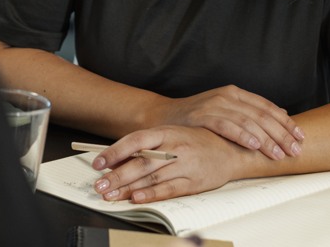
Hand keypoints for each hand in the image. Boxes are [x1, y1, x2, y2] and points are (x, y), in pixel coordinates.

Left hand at [88, 126, 260, 202]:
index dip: (115, 151)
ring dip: (128, 188)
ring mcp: (185, 164)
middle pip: (141, 162)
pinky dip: (152, 194)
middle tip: (99, 185)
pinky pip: (169, 189)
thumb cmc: (197, 141)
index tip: (98, 162)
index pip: (135, 140)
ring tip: (110, 195)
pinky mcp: (194, 182)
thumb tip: (116, 159)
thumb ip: (146, 146)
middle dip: (117, 175)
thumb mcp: (171, 135)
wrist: (231, 150)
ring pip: (152, 177)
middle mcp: (175, 147)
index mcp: (167, 132)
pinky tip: (137, 198)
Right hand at [146, 85, 303, 160]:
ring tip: (279, 154)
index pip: (267, 107)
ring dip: (266, 139)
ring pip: (248, 122)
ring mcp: (214, 104)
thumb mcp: (225, 110)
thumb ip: (250, 112)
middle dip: (281, 134)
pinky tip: (254, 146)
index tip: (301, 137)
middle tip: (295, 150)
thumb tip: (283, 114)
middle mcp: (227, 96)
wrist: (162, 116)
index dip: (286, 123)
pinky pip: (226, 126)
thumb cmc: (196, 118)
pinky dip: (242, 135)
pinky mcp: (202, 116)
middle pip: (262, 115)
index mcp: (235, 94)